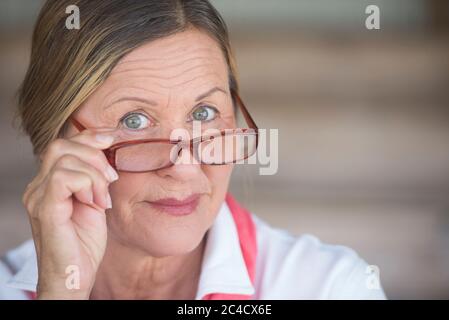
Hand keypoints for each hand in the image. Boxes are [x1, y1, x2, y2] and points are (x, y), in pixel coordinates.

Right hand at [22, 128, 118, 298]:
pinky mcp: (44, 209)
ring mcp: (38, 197)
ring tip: (103, 199)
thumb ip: (94, 178)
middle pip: (62, 145)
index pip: (64, 145)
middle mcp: (38, 187)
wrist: (75, 276)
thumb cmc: (84, 243)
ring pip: (66, 159)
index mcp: (49, 183)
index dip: (90, 136)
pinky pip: (63, 178)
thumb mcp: (95, 201)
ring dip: (95, 176)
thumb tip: (107, 153)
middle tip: (110, 180)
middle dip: (95, 155)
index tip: (113, 136)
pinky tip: (96, 203)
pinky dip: (87, 185)